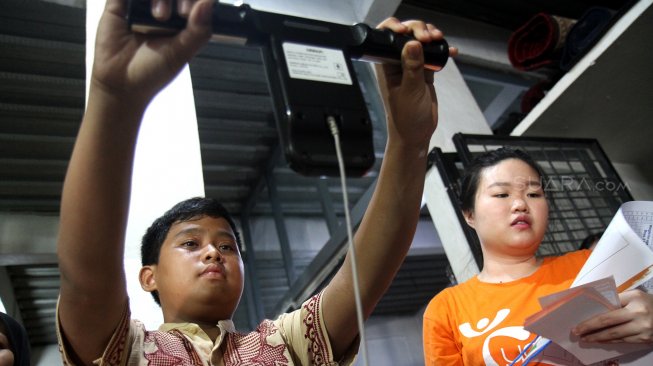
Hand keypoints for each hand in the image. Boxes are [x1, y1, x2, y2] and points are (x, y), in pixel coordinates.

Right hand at [91, 0, 211, 104]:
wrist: (120, 84)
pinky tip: (142, 6)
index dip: (194, 1)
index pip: (193, 0)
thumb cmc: (152, 72)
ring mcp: (141, 4)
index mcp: (181, 20)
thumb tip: (209, 2)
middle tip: (182, 13)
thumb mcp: (182, 53)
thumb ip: (199, 29)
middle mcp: (162, 8)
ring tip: (160, 17)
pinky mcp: (118, 3)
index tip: (195, 11)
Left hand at [375, 17, 456, 149]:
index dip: (396, 29)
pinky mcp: (424, 72)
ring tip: (439, 40)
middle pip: (406, 36)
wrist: (416, 134)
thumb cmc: (405, 118)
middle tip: (428, 38)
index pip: (386, 39)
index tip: (408, 31)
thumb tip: (412, 44)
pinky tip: (450, 52)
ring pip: (420, 42)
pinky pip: (432, 55)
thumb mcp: (410, 91)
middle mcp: (396, 63)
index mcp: (386, 66)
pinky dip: (441, 51)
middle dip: (418, 31)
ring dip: (430, 37)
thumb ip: (412, 67)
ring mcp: (411, 67)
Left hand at [573, 289, 652, 343]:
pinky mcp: (646, 339)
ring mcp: (643, 329)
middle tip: (576, 333)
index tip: (578, 323)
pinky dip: (611, 341)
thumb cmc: (648, 303)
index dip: (591, 319)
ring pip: (615, 335)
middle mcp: (638, 314)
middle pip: (608, 323)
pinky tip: (601, 341)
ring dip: (598, 338)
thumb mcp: (635, 296)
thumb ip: (618, 301)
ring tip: (586, 339)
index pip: (607, 309)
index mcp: (634, 299)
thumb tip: (597, 309)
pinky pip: (624, 341)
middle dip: (589, 329)